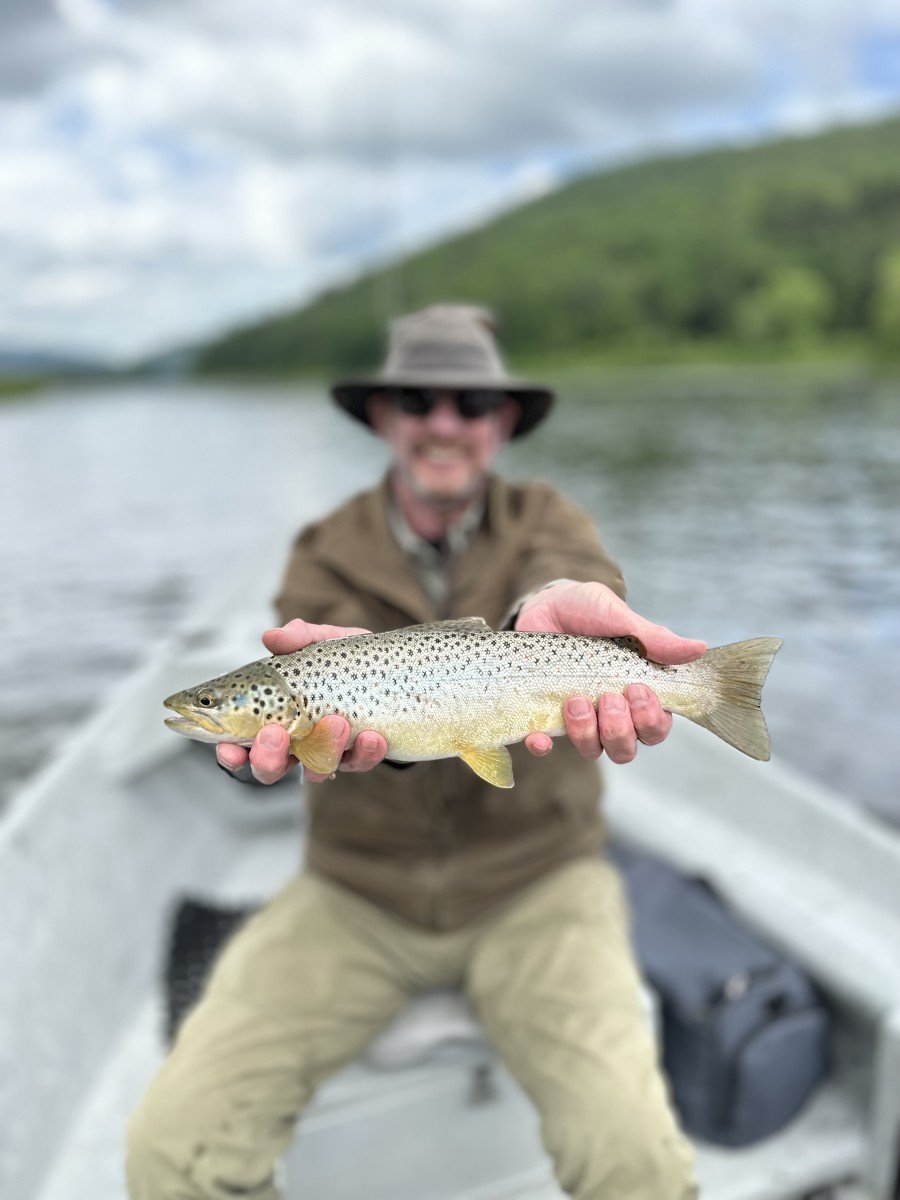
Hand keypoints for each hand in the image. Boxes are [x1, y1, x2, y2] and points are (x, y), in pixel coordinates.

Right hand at [216, 619, 388, 783]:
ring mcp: (328, 750)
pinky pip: (358, 763)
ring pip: (315, 770)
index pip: (240, 743)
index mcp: (273, 715)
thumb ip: (298, 637)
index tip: (229, 748)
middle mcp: (296, 741)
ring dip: (322, 751)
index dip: (230, 752)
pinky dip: (364, 753)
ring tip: (336, 722)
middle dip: (267, 759)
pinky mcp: (360, 755)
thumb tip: (272, 637)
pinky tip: (372, 737)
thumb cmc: (346, 656)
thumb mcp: (323, 640)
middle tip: (276, 735)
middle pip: (269, 768)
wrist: (396, 666)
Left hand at [514, 581, 706, 763]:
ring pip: (592, 750)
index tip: (639, 690)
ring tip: (577, 700)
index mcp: (637, 694)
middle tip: (610, 697)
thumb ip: (654, 638)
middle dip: (621, 730)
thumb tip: (698, 648)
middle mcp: (611, 713)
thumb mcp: (620, 619)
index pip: (656, 728)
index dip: (651, 721)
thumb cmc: (590, 612)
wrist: (545, 603)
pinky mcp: (546, 715)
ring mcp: (579, 717)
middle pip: (626, 748)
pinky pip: (544, 745)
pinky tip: (540, 737)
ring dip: (587, 733)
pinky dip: (542, 746)